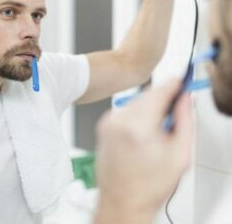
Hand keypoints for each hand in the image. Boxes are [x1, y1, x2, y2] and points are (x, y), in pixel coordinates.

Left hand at [95, 81, 192, 221]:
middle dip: (160, 99)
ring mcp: (107, 123)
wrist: (121, 202)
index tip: (180, 84)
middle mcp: (119, 120)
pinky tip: (139, 134)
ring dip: (147, 108)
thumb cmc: (148, 186)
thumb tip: (184, 99)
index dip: (173, 86)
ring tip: (153, 132)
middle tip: (171, 113)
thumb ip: (184, 120)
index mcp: (138, 126)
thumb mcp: (179, 154)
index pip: (158, 92)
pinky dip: (134, 115)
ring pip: (134, 102)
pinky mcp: (102, 126)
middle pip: (145, 95)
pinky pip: (123, 111)